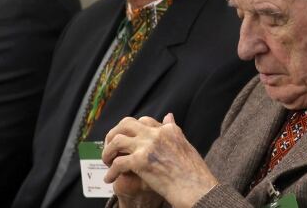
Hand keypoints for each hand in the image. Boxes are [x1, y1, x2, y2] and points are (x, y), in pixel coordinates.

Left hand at [103, 114, 217, 207]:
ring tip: (107, 162)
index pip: (143, 121)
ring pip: (117, 140)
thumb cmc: (195, 174)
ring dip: (108, 152)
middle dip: (114, 134)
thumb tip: (168, 116)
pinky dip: (111, 172)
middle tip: (110, 147)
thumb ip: (174, 131)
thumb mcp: (186, 146)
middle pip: (126, 124)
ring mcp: (147, 146)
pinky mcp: (141, 162)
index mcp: (168, 130)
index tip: (126, 139)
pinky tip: (110, 179)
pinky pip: (117, 163)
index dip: (131, 130)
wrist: (199, 190)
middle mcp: (156, 134)